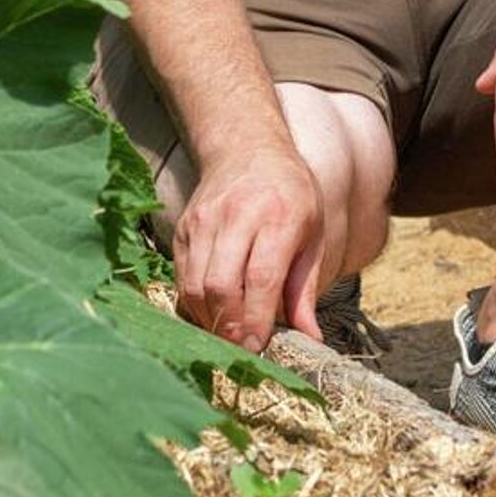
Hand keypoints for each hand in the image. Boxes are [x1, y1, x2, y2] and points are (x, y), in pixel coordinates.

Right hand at [173, 141, 324, 351]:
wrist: (246, 148)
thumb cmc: (289, 194)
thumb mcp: (313, 233)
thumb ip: (304, 288)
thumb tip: (310, 338)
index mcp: (278, 215)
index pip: (260, 277)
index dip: (257, 319)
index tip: (259, 348)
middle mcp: (236, 215)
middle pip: (221, 284)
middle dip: (230, 326)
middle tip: (242, 348)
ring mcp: (204, 220)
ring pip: (196, 285)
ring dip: (210, 320)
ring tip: (228, 336)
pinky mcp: (183, 227)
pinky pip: (182, 276)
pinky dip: (195, 303)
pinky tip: (212, 313)